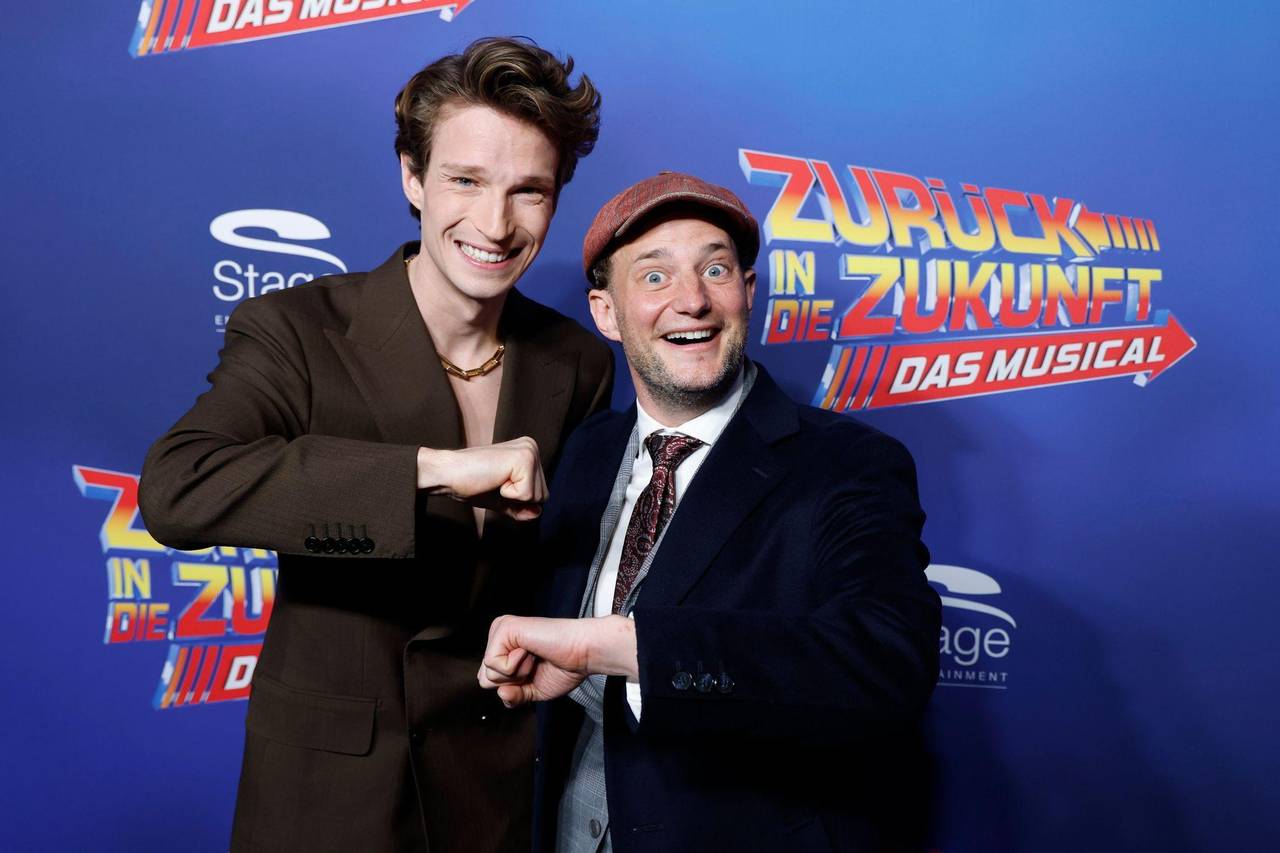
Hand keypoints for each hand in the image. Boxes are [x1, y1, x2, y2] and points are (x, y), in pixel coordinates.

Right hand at [417, 437, 546, 519]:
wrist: (448, 474)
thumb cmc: (471, 484)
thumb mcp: (501, 500)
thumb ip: (521, 507)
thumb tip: (538, 513)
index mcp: (528, 452)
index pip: (541, 493)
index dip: (518, 500)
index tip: (497, 484)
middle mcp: (531, 447)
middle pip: (543, 495)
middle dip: (517, 499)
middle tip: (494, 482)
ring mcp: (529, 451)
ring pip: (537, 496)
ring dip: (512, 496)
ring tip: (494, 479)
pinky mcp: (523, 458)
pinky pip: (527, 494)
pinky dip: (509, 495)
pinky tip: (495, 478)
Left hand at [478, 615, 637, 706]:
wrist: (582, 653)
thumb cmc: (565, 667)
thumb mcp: (533, 691)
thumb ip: (514, 696)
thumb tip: (501, 693)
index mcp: (504, 647)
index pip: (489, 681)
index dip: (513, 687)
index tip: (535, 672)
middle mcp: (500, 635)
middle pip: (485, 680)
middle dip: (512, 683)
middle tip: (535, 665)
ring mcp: (501, 630)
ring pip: (488, 674)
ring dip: (516, 674)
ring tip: (534, 657)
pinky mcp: (504, 628)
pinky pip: (494, 664)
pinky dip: (515, 667)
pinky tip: (531, 651)